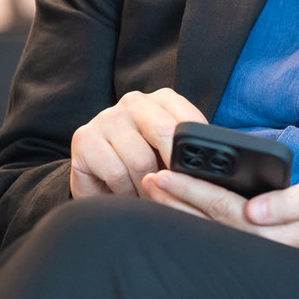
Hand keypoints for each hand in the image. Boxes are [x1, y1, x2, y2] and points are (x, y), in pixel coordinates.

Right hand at [69, 88, 206, 198]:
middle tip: (176, 192)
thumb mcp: (170, 156)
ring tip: (150, 198)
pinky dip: (125, 192)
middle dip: (173, 170)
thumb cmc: (143, 166)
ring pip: (140, 159)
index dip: (194, 153)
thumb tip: (215, 168)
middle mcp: (134, 102)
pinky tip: (127, 195)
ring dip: (148, 188)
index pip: (189, 121)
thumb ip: (189, 153)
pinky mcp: (83, 138)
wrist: (97, 177)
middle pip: (165, 133)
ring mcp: (107, 117)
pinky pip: (115, 172)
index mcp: (163, 100)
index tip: (197, 176)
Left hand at [141, 172, 298, 262]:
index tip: (164, 174)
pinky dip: (193, 223)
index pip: (219, 207)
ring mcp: (252, 254)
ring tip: (154, 193)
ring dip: (178, 212)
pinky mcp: (253, 253)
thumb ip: (290, 203)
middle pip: (204, 222)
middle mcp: (255, 248)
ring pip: (205, 233)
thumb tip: (255, 210)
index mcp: (269, 232)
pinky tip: (178, 212)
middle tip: (147, 179)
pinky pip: (216, 237)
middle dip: (173, 201)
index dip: (189, 189)